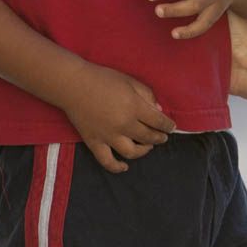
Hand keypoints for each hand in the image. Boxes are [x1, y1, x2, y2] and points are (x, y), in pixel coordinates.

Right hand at [59, 63, 176, 172]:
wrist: (74, 85)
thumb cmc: (104, 79)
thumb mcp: (130, 81)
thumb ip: (147, 95)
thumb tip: (158, 110)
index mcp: (134, 107)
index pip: (158, 121)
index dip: (167, 126)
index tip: (172, 127)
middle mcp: (124, 125)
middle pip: (147, 137)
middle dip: (159, 138)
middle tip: (162, 137)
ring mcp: (109, 136)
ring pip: (132, 152)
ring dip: (143, 151)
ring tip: (147, 146)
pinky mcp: (94, 143)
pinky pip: (107, 161)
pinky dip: (117, 167)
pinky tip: (125, 166)